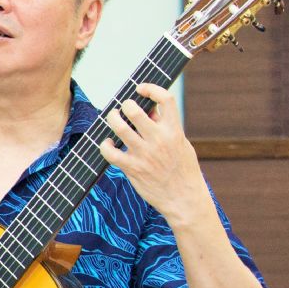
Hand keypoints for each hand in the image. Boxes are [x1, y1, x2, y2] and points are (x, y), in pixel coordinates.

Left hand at [97, 82, 213, 226]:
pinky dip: (104, 145)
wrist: (184, 199)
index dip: (151, 89)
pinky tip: (107, 143)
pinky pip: (111, 152)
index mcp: (174, 131)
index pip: (165, 99)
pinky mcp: (133, 168)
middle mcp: (159, 140)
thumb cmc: (183, 170)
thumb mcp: (182, 144)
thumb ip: (166, 127)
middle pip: (134, 111)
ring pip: (119, 128)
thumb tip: (149, 110)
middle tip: (123, 108)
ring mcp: (145, 154)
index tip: (141, 88)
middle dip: (125, 105)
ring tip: (113, 118)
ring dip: (112, 119)